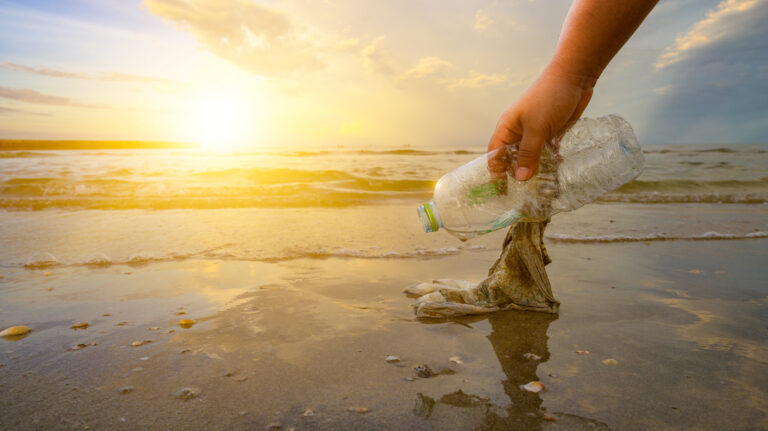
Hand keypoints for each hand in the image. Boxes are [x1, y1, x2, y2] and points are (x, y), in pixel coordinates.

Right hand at [488, 63, 594, 180]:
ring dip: (536, 169)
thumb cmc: (549, 98)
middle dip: (517, 174)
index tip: (501, 191)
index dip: (496, 172)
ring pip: (531, 156)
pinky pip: (547, 151)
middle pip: (513, 157)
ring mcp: (536, 131)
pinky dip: (550, 161)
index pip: (495, 154)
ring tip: (541, 187)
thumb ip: (529, 154)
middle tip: (523, 194)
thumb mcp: (537, 128)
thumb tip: (521, 178)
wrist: (574, 77)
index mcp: (507, 127)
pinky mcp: (551, 132)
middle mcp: (519, 131)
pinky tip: (556, 171)